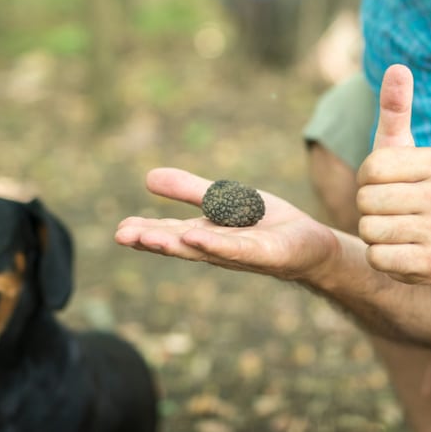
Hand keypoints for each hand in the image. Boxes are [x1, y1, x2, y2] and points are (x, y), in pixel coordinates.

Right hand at [115, 168, 340, 281]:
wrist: (311, 244)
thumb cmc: (265, 225)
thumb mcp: (223, 199)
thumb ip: (189, 190)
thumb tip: (148, 177)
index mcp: (205, 235)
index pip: (171, 234)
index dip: (146, 233)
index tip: (119, 231)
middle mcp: (218, 248)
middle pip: (180, 245)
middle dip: (151, 242)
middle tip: (122, 236)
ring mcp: (241, 254)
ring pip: (203, 249)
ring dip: (175, 245)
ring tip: (148, 238)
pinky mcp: (266, 254)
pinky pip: (237, 248)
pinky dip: (215, 243)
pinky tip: (195, 236)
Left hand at [356, 64, 430, 284]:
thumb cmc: (412, 186)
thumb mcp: (403, 147)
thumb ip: (396, 109)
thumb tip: (398, 66)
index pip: (371, 168)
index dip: (367, 178)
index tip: (384, 183)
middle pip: (367, 200)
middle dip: (368, 207)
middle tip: (390, 209)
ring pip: (369, 230)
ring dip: (373, 232)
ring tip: (395, 228)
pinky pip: (377, 258)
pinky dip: (379, 256)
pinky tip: (399, 250)